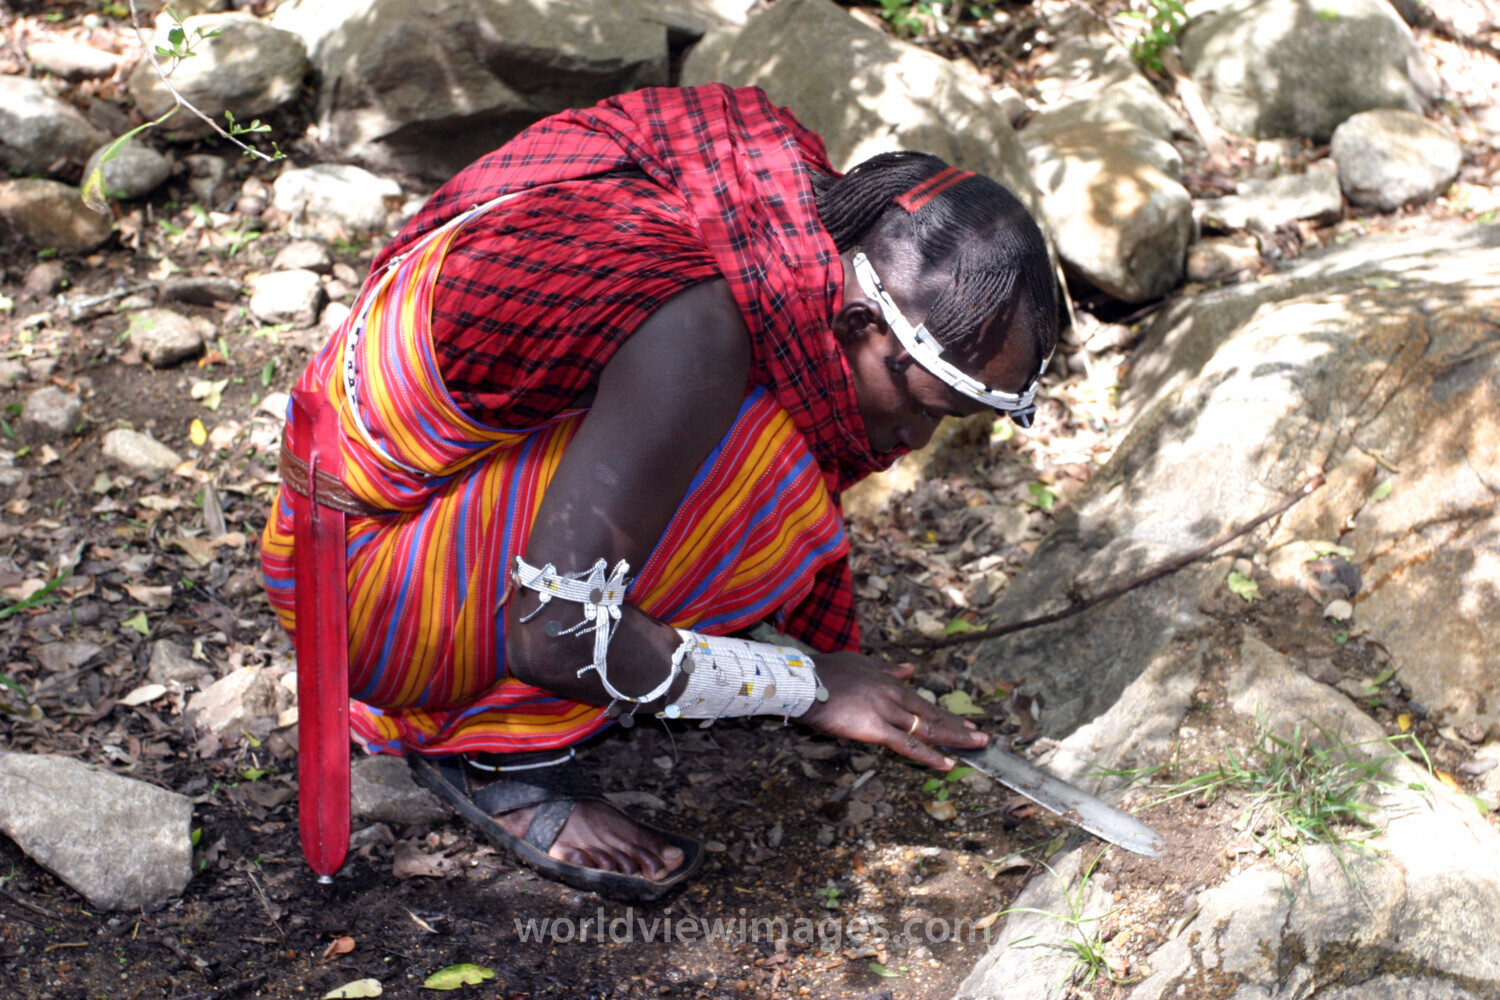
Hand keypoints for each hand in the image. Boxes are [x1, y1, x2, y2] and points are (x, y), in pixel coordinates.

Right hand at [796, 651, 988, 769]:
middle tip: (982, 737)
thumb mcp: (861, 663)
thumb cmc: (825, 672)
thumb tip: (909, 669)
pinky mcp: (875, 728)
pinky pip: (907, 745)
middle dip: (958, 727)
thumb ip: (887, 669)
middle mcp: (894, 695)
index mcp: (890, 682)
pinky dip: (930, 755)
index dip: (945, 714)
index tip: (965, 722)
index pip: (924, 701)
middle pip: (932, 714)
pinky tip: (947, 764)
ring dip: (954, 738)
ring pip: (926, 727)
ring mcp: (886, 711)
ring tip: (976, 746)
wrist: (803, 680)